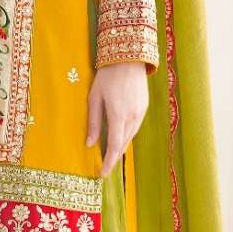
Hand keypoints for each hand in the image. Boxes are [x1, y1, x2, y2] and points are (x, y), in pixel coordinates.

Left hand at [86, 62, 148, 177]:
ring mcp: (141, 112)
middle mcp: (132, 117)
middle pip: (122, 144)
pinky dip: (126, 135)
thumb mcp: (94, 98)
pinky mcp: (144, 108)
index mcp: (118, 115)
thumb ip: (93, 122)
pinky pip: (135, 127)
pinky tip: (119, 137)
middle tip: (103, 167)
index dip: (108, 162)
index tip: (102, 174)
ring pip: (130, 137)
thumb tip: (89, 143)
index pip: (113, 146)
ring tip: (109, 155)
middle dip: (113, 157)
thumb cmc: (107, 76)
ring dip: (120, 147)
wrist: (129, 57)